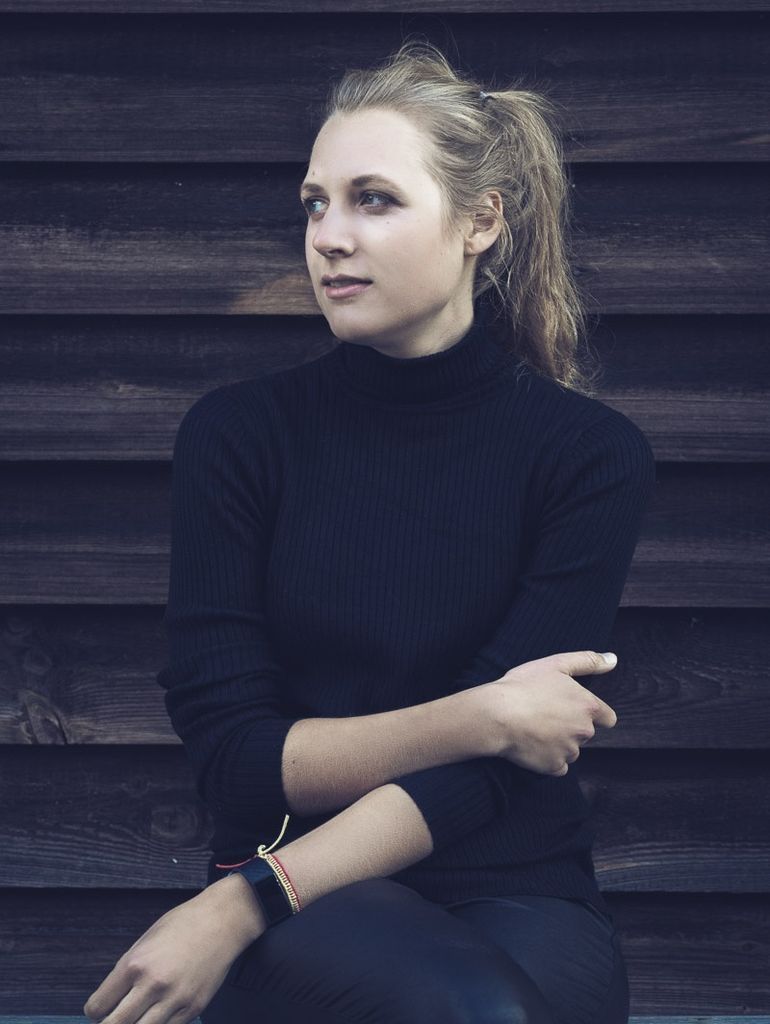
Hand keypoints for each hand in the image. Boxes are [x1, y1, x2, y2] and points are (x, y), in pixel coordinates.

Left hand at [83, 875, 264, 1023]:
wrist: (223, 920)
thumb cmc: (183, 925)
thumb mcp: (146, 941)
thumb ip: (126, 972)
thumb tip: (110, 1001)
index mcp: (135, 964)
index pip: (97, 1007)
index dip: (95, 1010)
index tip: (101, 1008)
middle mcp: (152, 984)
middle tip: (116, 1017)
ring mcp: (174, 999)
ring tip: (138, 1016)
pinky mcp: (193, 1008)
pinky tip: (159, 1014)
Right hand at [483, 650, 618, 776]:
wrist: (498, 714)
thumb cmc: (524, 686)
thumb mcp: (556, 664)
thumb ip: (588, 661)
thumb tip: (612, 659)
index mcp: (588, 706)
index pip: (608, 718)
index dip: (592, 713)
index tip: (573, 709)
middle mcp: (584, 731)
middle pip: (586, 733)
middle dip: (571, 726)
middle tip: (545, 714)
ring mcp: (569, 751)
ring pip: (572, 750)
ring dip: (560, 743)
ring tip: (536, 729)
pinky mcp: (553, 766)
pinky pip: (558, 766)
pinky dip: (549, 759)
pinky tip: (533, 745)